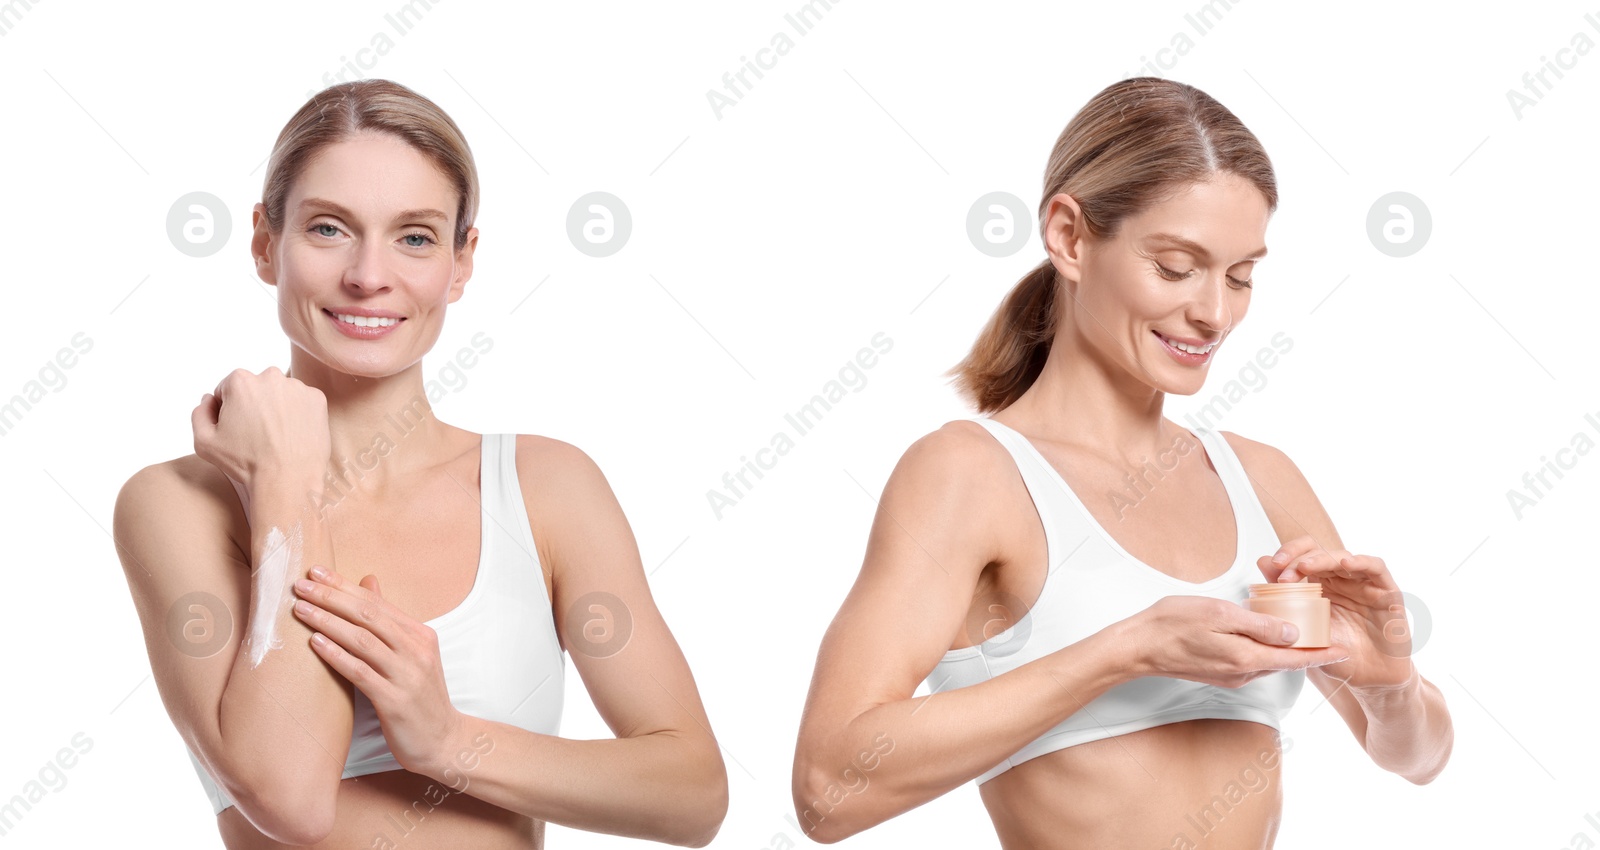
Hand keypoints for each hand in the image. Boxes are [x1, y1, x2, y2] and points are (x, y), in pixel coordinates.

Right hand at [191, 366, 330, 492]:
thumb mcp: (204, 442)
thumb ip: (199, 413)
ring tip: (276, 436)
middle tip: (257, 434)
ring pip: (280, 394)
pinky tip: (293, 434)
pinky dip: (298, 415)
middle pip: (256, 388)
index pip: (228, 389)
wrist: (288, 479)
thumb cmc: (245, 462)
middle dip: (253, 406)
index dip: (228, 411)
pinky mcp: (317, 399)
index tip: (237, 429)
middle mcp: (271, 376)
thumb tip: (209, 399)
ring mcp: (297, 387)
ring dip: (277, 409)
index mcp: (240, 381)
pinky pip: (303, 403)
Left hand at [291, 567, 463, 777]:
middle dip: (332, 597)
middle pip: (369, 616)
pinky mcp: (395, 701)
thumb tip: (368, 582)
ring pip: (363, 640)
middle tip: (301, 585)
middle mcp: (416, 651)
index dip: (344, 586)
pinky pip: (361, 673)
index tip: (315, 571)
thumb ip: (389, 621)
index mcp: (420, 635)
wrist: (444, 741)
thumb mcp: (412, 654)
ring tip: (301, 610)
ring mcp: (407, 675)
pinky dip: (337, 655)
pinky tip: (316, 643)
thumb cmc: (421, 697)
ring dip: (328, 622)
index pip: (377, 603)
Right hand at [1126, 595, 1349, 687]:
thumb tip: (1292, 633)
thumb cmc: (1173, 624)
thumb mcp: (1220, 614)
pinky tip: (1262, 635)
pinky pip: (1252, 662)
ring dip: (1285, 650)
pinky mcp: (1219, 673)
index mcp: (1247, 658)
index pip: (1296, 659)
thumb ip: (1259, 625)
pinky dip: (1265, 650)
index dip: (1322, 654)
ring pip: (1268, 662)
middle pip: (1285, 662)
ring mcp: (1230, 676)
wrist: (1138, 646)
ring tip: (1299, 632)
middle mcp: (1242, 673)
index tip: (1344, 650)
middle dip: (1306, 650)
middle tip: (1324, 632)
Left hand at [1258, 536, 1415, 690]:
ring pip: (1344, 557)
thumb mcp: (1306, 627)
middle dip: (1298, 556)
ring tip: (1305, 567)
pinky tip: (1346, 563)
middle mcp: (1342, 579)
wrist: (1368, 678)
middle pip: (1320, 551)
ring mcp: (1364, 584)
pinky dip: (1362, 562)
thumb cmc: (1337, 652)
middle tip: (1282, 568)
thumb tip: (1262, 561)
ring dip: (1323, 558)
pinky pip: (1377, 568)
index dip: (1288, 554)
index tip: (1272, 565)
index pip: (1303, 555)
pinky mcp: (1387, 592)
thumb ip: (1285, 595)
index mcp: (1321, 584)